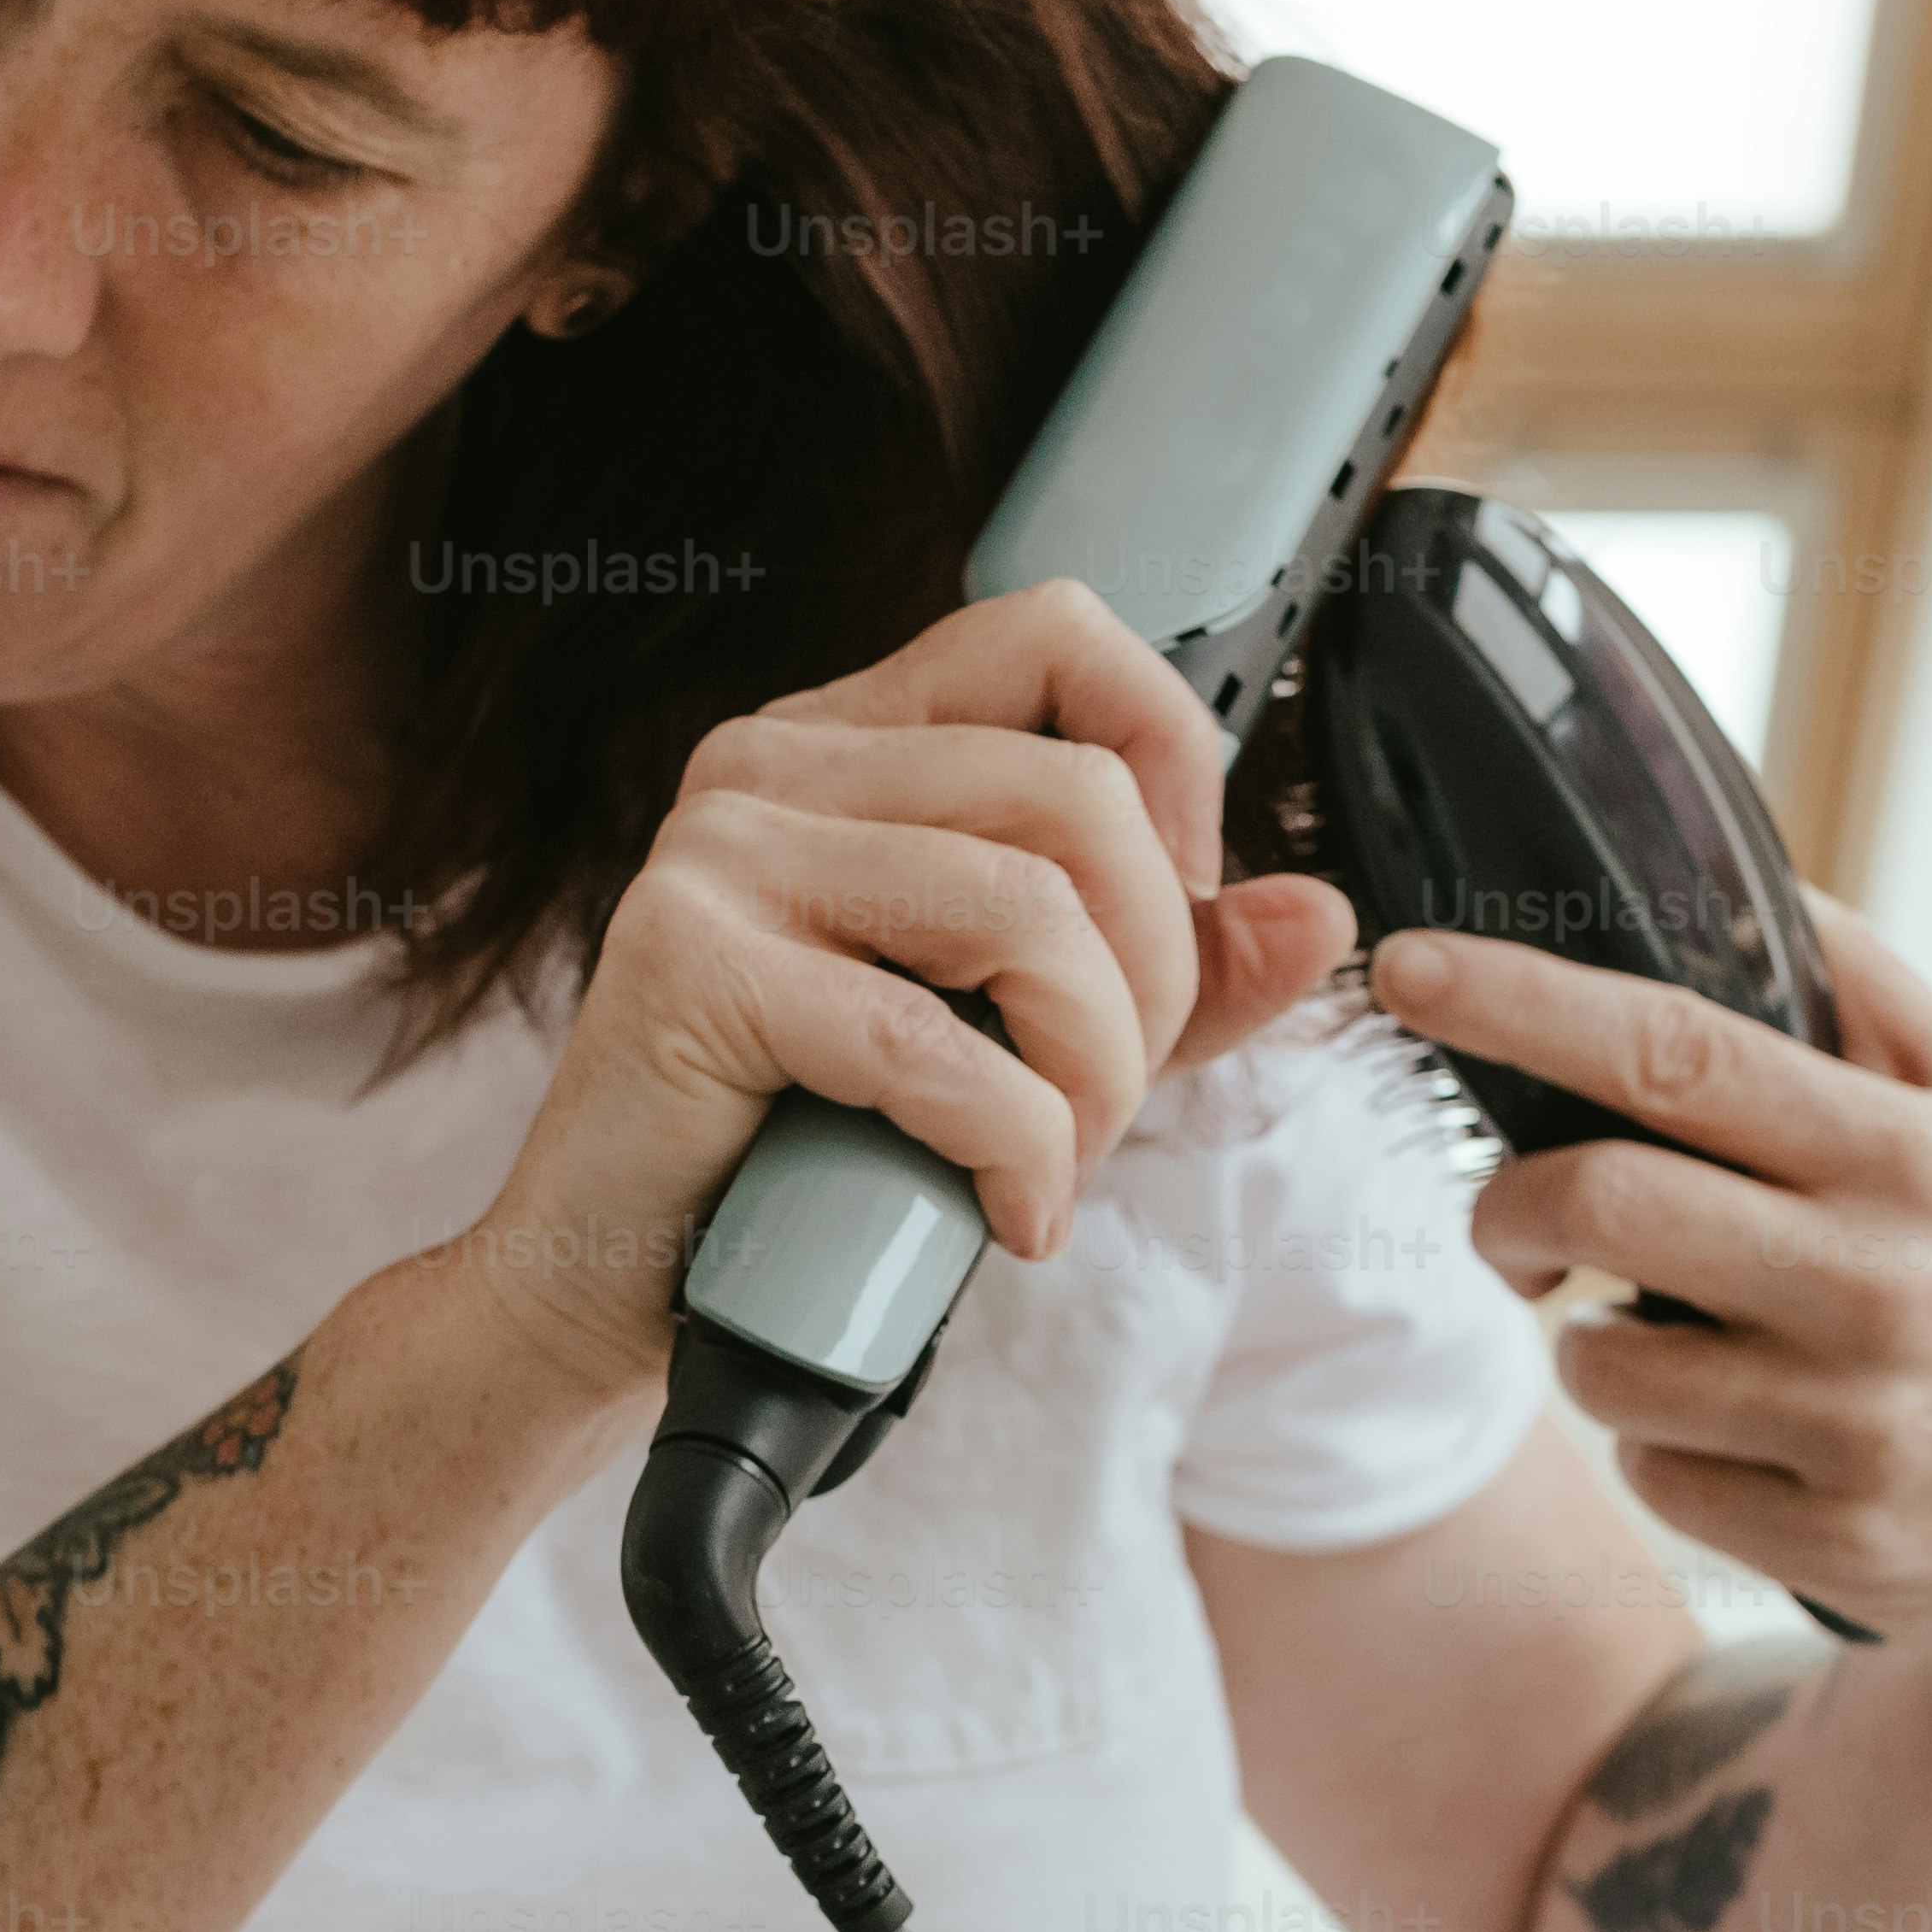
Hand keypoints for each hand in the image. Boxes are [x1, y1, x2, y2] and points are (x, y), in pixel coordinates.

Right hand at [457, 578, 1355, 1410]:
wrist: (614, 1297)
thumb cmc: (805, 1167)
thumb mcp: (1026, 1050)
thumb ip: (1168, 977)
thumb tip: (1318, 912)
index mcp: (848, 748)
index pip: (1058, 633)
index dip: (1171, 762)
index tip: (1173, 919)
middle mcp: (771, 766)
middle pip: (1076, 792)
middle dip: (1150, 979)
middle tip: (1108, 1105)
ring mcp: (721, 854)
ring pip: (1028, 910)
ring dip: (1092, 1076)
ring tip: (1055, 1167)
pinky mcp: (693, 967)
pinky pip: (937, 1046)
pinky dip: (1015, 1151)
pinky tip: (1004, 1216)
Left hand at [1365, 892, 1931, 1696]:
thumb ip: (1873, 993)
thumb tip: (1750, 876)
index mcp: (1908, 1151)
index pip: (1677, 1053)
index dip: (1523, 1004)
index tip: (1411, 968)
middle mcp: (1885, 1278)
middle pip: (1602, 1200)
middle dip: (1510, 1208)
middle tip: (1515, 1223)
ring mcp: (1861, 1421)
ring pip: (1603, 1363)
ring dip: (1592, 1348)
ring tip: (1673, 1340)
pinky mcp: (1840, 1541)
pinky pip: (1653, 1479)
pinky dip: (1663, 1453)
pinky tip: (1746, 1439)